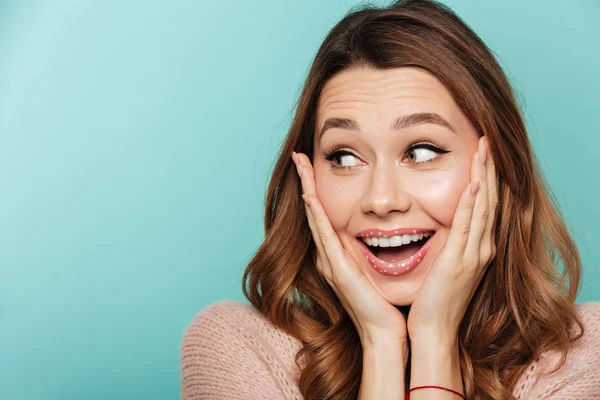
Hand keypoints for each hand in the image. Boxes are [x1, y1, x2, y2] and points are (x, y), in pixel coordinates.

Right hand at [292, 151, 407, 348]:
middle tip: (299, 155)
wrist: (385, 332)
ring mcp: (330, 262)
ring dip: (307, 190)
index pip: (325, 214)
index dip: (316, 188)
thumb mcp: (378, 268)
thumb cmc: (385, 302)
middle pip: (314, 211)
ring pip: (315, 218)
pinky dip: (317, 216)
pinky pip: (324, 237)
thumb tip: (389, 228)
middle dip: (306, 182)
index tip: (313, 164)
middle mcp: (329, 255)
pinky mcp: (337, 271)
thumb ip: (374, 249)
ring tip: (301, 165)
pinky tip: (311, 197)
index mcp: (339, 253)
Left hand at [406, 136, 498, 344]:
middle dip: (488, 169)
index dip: (486, 177)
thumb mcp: (445, 265)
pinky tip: (472, 185)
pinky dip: (471, 204)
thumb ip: (449, 244)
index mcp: (476, 248)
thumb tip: (441, 225)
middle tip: (487, 141)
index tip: (482, 153)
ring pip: (482, 208)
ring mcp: (472, 255)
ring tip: (483, 150)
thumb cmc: (435, 299)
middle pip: (489, 200)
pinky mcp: (458, 263)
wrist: (433, 330)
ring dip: (483, 177)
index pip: (484, 205)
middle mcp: (481, 248)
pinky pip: (467, 227)